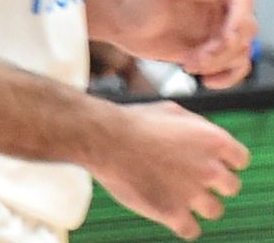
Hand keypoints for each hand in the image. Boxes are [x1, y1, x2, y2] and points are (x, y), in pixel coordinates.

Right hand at [93, 100, 245, 239]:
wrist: (102, 137)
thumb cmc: (132, 121)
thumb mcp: (172, 110)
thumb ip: (198, 127)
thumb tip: (207, 138)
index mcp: (214, 140)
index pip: (240, 160)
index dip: (223, 161)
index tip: (207, 162)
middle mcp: (210, 168)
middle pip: (231, 187)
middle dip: (212, 183)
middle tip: (189, 178)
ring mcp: (193, 192)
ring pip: (214, 210)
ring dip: (197, 203)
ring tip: (174, 193)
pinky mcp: (174, 213)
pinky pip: (191, 230)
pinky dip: (181, 223)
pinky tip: (167, 210)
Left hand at [120, 0, 256, 85]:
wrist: (123, 23)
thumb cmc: (137, 0)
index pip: (243, 1)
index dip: (238, 22)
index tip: (225, 38)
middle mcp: (224, 2)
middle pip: (246, 30)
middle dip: (224, 48)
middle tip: (196, 58)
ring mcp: (221, 26)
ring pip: (241, 50)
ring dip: (218, 63)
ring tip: (189, 64)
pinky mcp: (216, 48)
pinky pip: (236, 65)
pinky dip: (227, 77)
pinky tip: (206, 80)